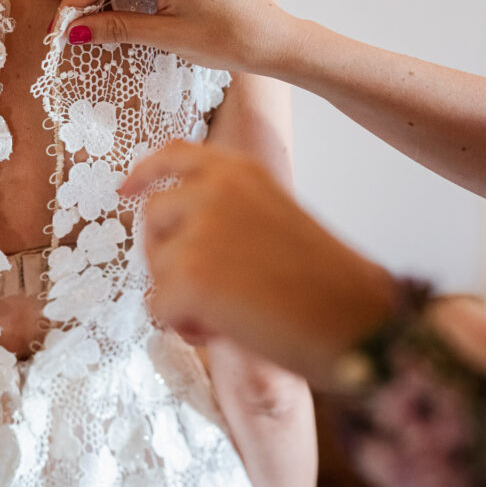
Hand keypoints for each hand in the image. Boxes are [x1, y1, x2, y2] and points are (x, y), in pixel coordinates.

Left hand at [120, 141, 396, 384]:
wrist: (361, 323)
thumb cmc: (329, 286)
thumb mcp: (275, 221)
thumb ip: (227, 216)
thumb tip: (174, 241)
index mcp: (240, 171)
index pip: (174, 155)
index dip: (144, 173)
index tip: (125, 190)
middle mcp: (213, 189)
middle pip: (152, 219)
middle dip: (166, 257)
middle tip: (205, 293)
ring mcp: (198, 229)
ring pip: (155, 270)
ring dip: (181, 298)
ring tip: (233, 314)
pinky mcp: (188, 275)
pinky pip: (158, 309)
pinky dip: (185, 328)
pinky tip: (227, 331)